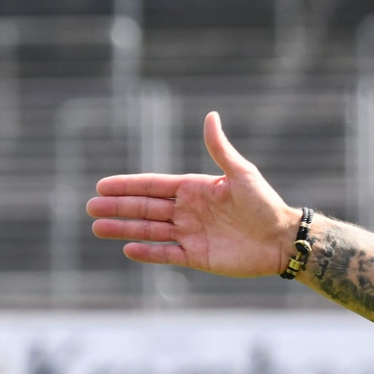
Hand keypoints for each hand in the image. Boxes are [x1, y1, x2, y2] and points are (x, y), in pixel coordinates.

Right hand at [88, 111, 299, 277]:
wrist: (282, 239)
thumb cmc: (265, 204)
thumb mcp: (241, 173)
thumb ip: (220, 149)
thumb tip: (210, 116)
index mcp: (194, 189)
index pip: (153, 186)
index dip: (128, 186)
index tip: (102, 186)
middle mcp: (187, 211)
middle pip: (145, 208)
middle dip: (118, 208)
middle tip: (90, 207)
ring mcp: (190, 235)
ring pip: (150, 231)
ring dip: (124, 229)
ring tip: (98, 228)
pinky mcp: (197, 257)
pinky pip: (167, 254)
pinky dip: (148, 253)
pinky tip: (128, 249)